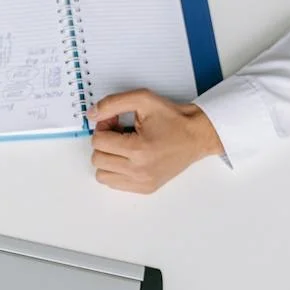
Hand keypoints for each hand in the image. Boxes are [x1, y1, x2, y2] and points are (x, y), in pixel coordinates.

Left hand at [87, 89, 223, 194]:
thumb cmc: (173, 119)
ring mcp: (143, 182)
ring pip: (102, 175)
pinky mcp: (146, 189)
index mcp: (139, 150)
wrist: (197, 136)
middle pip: (97, 158)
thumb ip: (113, 103)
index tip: (116, 121)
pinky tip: (129, 158)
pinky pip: (114, 184)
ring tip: (124, 146)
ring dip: (108, 158)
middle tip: (119, 132)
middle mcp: (140, 171)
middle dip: (104, 142)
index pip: (98, 142)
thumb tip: (92, 114)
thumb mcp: (143, 100)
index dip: (103, 126)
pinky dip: (116, 170)